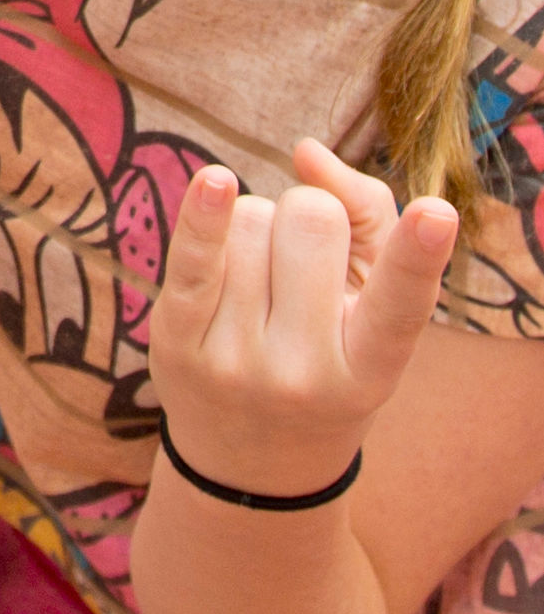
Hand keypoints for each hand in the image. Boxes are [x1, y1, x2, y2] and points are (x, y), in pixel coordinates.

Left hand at [149, 139, 456, 498]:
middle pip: (313, 221)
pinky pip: (191, 257)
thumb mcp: (369, 308)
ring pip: (250, 218)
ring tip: (261, 285)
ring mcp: (237, 360)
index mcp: (372, 369)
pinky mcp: (177, 342)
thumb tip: (307, 154)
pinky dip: (203, 212)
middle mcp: (306, 372)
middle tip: (305, 268)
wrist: (251, 459)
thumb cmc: (327, 355)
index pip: (399, 305)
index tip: (437, 213)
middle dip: (312, 219)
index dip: (418, 256)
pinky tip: (215, 182)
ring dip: (256, 229)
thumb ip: (366, 219)